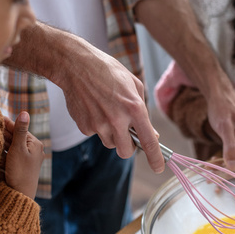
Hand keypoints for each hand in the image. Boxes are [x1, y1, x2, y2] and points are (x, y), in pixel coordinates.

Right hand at [4, 23, 164, 173]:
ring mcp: (98, 124)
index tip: (158, 168)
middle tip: (127, 136)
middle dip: (129, 148)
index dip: (156, 158)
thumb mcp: (133, 85)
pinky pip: (95, 134)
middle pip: (126, 152)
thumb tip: (151, 134)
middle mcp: (117, 119)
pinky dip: (97, 126)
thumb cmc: (108, 71)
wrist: (75, 65)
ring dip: (112, 135)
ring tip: (107, 112)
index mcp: (134, 107)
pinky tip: (93, 108)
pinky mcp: (84, 126)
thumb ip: (143, 110)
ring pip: (110, 143)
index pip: (149, 141)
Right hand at [4, 111, 43, 198]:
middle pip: (15, 137)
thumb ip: (19, 131)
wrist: (20, 195)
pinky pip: (11, 154)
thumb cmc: (20, 171)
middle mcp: (33, 150)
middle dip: (3, 132)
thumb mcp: (18, 149)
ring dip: (2, 141)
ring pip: (12, 146)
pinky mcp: (20, 166)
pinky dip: (3, 150)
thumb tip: (25, 112)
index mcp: (35, 143)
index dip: (6, 123)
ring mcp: (27, 158)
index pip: (19, 129)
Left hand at [205, 88, 234, 170]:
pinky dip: (222, 162)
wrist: (218, 94)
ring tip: (211, 174)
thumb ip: (230, 145)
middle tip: (222, 184)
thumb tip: (234, 166)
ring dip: (226, 170)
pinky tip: (211, 166)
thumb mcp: (225, 125)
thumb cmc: (224, 105)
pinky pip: (233, 157)